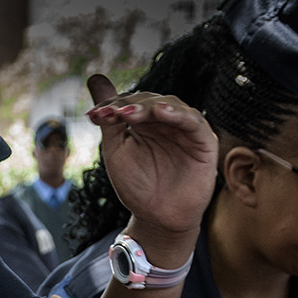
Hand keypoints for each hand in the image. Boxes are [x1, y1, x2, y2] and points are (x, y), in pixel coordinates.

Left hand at [84, 73, 216, 245]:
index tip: (93, 115)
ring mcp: (185, 129)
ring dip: (148, 107)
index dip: (112, 106)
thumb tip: (95, 78)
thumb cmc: (138, 187)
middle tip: (110, 113)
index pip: (130, 103)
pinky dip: (177, 114)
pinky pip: (192, 121)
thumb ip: (109, 118)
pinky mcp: (204, 140)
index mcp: (145, 121)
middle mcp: (167, 121)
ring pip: (170, 106)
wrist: (157, 219)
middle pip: (149, 101)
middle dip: (128, 106)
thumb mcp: (117, 150)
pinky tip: (161, 113)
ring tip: (129, 113)